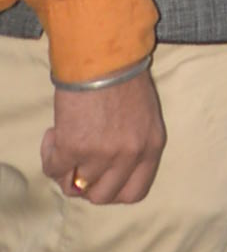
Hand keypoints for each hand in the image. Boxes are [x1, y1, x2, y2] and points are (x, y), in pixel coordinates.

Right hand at [41, 69, 163, 205]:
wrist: (104, 54)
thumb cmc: (124, 75)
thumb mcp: (144, 113)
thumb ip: (133, 142)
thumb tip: (108, 166)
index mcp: (151, 146)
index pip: (135, 192)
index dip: (114, 191)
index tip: (101, 179)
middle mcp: (129, 155)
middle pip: (103, 197)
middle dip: (86, 186)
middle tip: (79, 163)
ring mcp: (101, 154)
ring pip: (74, 188)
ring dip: (65, 169)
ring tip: (64, 142)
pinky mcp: (73, 147)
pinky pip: (54, 170)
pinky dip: (50, 156)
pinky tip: (54, 134)